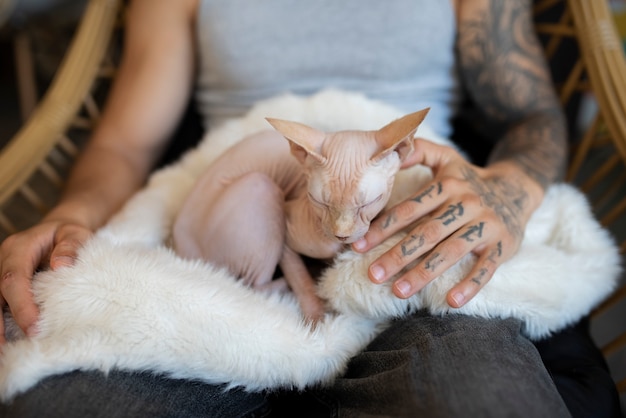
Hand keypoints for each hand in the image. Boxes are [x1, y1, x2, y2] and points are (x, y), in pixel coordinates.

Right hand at [0, 221, 91, 342]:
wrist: (61, 230)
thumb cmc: (70, 233)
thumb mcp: (76, 234)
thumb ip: (71, 247)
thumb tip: (60, 266)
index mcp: (18, 248)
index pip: (13, 279)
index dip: (20, 305)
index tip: (33, 327)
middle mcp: (3, 260)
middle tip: (5, 349)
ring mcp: (1, 272)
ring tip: (2, 352)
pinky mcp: (4, 284)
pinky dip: (1, 322)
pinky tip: (5, 343)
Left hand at [353, 138, 542, 307]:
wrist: (517, 189)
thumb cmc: (469, 179)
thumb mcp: (446, 158)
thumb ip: (418, 151)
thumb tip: (387, 152)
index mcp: (448, 186)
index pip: (411, 208)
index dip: (384, 227)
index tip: (358, 245)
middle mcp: (466, 204)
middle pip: (428, 232)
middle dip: (398, 255)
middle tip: (373, 274)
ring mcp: (486, 225)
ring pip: (452, 251)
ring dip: (425, 272)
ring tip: (399, 291)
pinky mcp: (502, 245)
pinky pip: (486, 268)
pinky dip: (471, 285)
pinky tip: (451, 301)